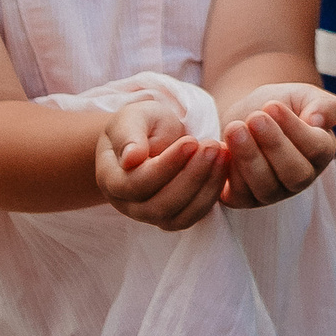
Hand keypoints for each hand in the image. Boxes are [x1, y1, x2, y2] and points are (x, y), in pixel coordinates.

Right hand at [97, 96, 226, 231]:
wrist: (153, 136)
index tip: (191, 141)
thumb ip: (129, 135)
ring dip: (206, 185)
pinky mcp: (173, 216)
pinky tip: (224, 166)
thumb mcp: (132, 118)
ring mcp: (150, 215)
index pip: (137, 184)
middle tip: (213, 146)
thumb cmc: (141, 124)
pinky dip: (212, 193)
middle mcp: (127, 204)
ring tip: (222, 153)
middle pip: (160, 205)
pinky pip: (193, 216)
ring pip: (179, 216)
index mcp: (111, 179)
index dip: (167, 166)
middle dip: (191, 176)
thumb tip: (131, 159)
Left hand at [216, 83, 335, 208]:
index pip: (317, 149)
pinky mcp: (244, 199)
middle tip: (254, 117)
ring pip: (266, 186)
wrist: (245, 118)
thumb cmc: (279, 105)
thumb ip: (324, 105)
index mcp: (322, 152)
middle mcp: (301, 178)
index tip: (272, 105)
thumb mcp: (304, 96)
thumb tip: (318, 121)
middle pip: (295, 174)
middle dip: (273, 145)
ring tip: (234, 127)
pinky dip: (230, 172)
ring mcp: (273, 192)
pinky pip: (240, 195)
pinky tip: (222, 146)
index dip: (295, 129)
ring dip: (249, 157)